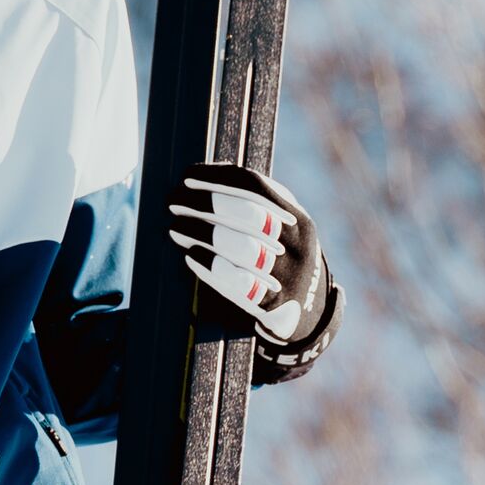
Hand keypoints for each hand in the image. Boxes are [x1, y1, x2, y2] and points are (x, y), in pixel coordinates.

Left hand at [166, 161, 341, 382]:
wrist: (311, 309)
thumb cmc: (283, 257)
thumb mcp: (282, 226)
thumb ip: (255, 202)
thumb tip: (205, 175)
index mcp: (295, 217)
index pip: (255, 186)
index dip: (217, 177)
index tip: (187, 175)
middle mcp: (296, 243)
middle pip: (249, 214)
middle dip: (205, 203)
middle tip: (173, 201)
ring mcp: (287, 273)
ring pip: (242, 247)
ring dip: (201, 234)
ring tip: (175, 228)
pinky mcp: (272, 302)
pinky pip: (238, 281)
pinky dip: (209, 265)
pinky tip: (191, 256)